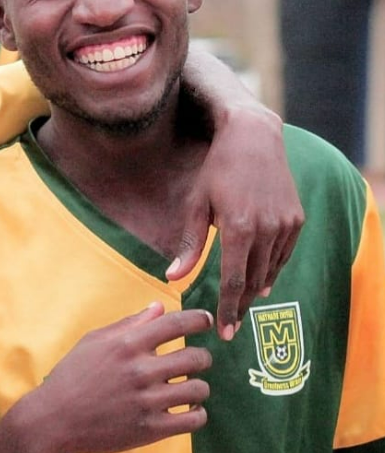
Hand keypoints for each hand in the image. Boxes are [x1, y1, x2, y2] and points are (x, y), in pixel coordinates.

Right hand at [0, 303, 212, 452]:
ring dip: (198, 387)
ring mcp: (148, 401)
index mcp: (126, 344)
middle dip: (202, 357)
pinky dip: (196, 413)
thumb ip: (129, 324)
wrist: (55, 419)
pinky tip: (187, 409)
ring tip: (189, 387)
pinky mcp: (151, 428)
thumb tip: (158, 307)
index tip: (206, 321)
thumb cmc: (72, 376)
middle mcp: (140, 370)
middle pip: (196, 357)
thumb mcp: (94, 342)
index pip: (176, 324)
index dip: (199, 319)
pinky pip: (194, 419)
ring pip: (199, 389)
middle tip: (197, 360)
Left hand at [169, 103, 304, 339]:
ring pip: (270, 270)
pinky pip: (283, 254)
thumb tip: (173, 278)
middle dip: (240, 306)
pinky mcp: (296, 219)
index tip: (224, 331)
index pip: (233, 281)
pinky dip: (271, 270)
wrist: (253, 138)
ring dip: (256, 290)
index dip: (227, 309)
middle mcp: (267, 229)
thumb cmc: (217, 170)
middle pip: (253, 281)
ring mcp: (285, 224)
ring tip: (241, 307)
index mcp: (238, 228)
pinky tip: (261, 281)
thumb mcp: (196, 204)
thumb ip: (189, 244)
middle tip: (230, 327)